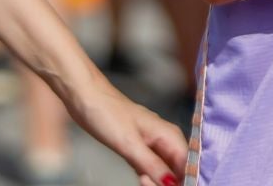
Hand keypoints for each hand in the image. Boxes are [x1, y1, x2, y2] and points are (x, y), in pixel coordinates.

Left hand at [62, 72, 187, 185]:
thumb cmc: (106, 112)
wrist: (83, 95)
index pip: (189, 166)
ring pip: (165, 172)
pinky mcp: (138, 149)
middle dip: (168, 183)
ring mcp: (152, 145)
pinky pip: (151, 169)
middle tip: (144, 183)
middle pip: (179, 171)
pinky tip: (139, 179)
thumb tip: (173, 183)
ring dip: (157, 182)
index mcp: (169, 135)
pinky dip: (148, 178)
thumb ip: (153, 165)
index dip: (184, 180)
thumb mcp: (129, 143)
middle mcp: (165, 140)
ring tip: (140, 180)